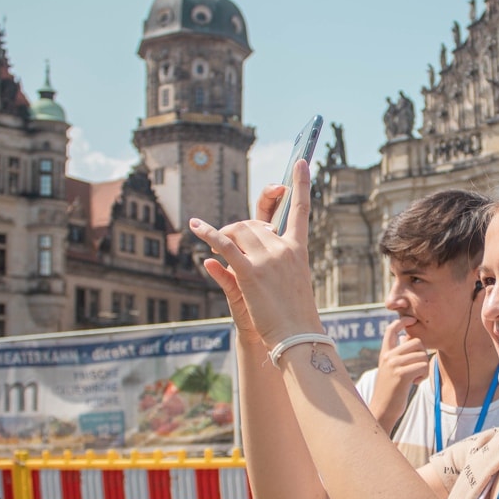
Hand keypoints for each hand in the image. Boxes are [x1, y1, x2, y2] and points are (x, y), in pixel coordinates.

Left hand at [190, 160, 322, 348]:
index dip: (301, 183)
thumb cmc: (293, 315)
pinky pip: (224, 244)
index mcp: (299, 250)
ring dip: (223, 235)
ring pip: (239, 231)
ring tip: (216, 246)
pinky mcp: (251, 272)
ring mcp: (269, 259)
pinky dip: (208, 233)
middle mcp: (285, 249)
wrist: (297, 336)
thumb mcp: (289, 283)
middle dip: (237, 230)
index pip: (302, 210)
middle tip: (228, 243)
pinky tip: (196, 226)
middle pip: (255, 222)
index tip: (302, 161)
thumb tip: (227, 257)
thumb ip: (269, 264)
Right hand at [367, 318, 429, 429]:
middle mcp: (388, 356)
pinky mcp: (401, 374)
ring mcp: (394, 365)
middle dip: (422, 355)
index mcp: (385, 353)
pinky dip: (423, 376)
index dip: (402, 322)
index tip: (410, 319)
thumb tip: (409, 338)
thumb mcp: (392, 369)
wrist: (383, 410)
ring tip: (414, 377)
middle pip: (416, 342)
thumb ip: (399, 355)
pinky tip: (415, 383)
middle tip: (416, 369)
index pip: (391, 329)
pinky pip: (423, 366)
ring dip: (423, 367)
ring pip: (422, 355)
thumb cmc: (391, 391)